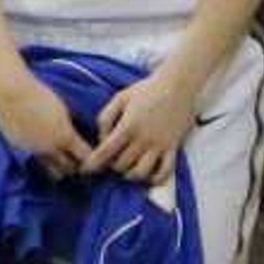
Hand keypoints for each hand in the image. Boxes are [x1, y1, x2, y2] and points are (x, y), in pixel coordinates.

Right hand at [0, 66, 95, 172]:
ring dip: (61, 169)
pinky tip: (46, 156)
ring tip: (63, 161)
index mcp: (65, 136)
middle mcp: (51, 148)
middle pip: (70, 169)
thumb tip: (80, 137)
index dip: (92, 159)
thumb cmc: (40, 94)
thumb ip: (71, 128)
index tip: (94, 158)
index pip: (86, 157)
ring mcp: (34, 152)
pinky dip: (44, 164)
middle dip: (77, 166)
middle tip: (79, 161)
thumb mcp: (63, 110)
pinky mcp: (20, 152)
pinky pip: (37, 166)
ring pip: (53, 172)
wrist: (11, 92)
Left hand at [89, 62, 203, 185]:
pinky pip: (165, 172)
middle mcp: (143, 139)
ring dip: (131, 175)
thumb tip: (101, 139)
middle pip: (121, 165)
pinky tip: (149, 176)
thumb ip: (105, 118)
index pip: (105, 152)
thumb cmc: (147, 89)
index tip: (85, 170)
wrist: (178, 84)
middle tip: (111, 161)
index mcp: (128, 126)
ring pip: (140, 173)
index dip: (93, 164)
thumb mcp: (120, 98)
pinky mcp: (173, 147)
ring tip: (128, 169)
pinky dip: (156, 178)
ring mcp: (159, 145)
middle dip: (112, 166)